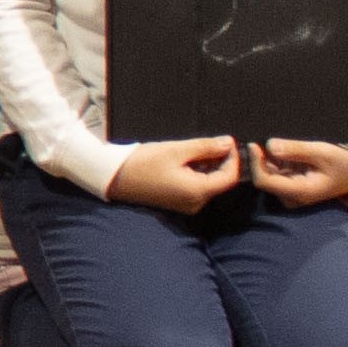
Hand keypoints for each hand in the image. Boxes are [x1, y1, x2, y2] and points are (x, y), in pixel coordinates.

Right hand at [105, 138, 246, 213]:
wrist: (114, 177)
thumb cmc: (144, 162)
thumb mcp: (176, 150)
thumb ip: (205, 147)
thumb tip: (229, 142)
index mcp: (198, 192)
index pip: (230, 178)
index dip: (233, 159)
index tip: (228, 141)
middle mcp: (196, 203)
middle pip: (221, 182)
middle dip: (221, 161)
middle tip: (214, 141)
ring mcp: (187, 205)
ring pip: (209, 184)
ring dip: (210, 166)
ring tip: (199, 148)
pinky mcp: (179, 203)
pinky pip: (198, 188)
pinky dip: (199, 173)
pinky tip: (189, 159)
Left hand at [246, 140, 347, 207]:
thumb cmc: (341, 163)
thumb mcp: (323, 152)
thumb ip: (297, 150)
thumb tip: (270, 145)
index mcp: (300, 192)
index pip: (265, 181)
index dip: (255, 163)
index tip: (253, 144)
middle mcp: (290, 196)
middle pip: (263, 177)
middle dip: (257, 158)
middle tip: (254, 137)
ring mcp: (288, 191)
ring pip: (266, 172)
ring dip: (263, 156)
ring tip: (264, 140)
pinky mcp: (287, 184)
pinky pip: (272, 170)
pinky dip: (270, 158)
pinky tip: (273, 146)